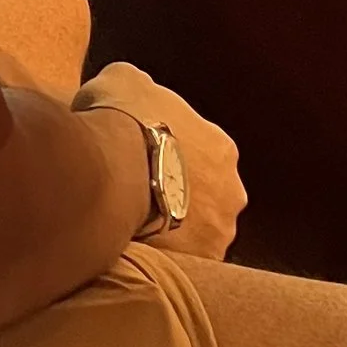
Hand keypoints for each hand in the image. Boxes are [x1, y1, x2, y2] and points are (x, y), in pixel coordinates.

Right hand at [75, 59, 245, 261]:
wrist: (114, 172)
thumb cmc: (120, 121)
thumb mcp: (123, 81)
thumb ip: (136, 88)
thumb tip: (129, 91)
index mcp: (220, 147)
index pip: (201, 153)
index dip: (170, 156)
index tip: (142, 161)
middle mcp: (231, 191)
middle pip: (206, 198)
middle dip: (178, 199)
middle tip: (140, 200)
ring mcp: (220, 232)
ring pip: (197, 236)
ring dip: (173, 233)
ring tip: (134, 231)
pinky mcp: (199, 265)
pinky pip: (182, 266)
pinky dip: (164, 261)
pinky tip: (135, 254)